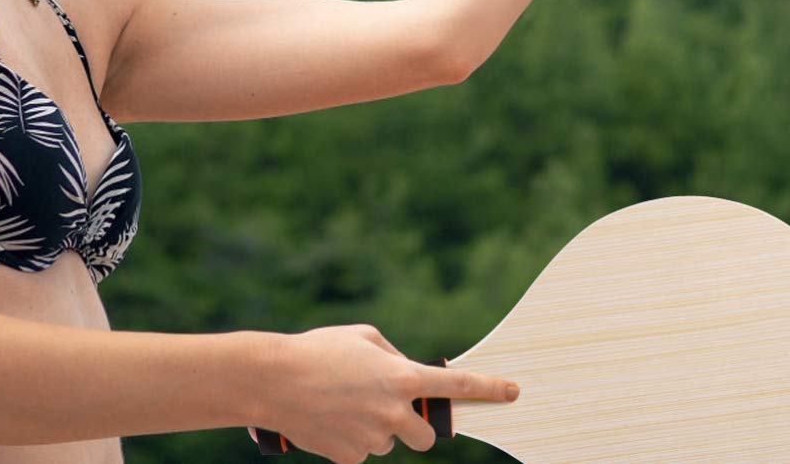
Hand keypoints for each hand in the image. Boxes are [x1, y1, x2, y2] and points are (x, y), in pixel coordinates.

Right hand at [248, 323, 517, 462]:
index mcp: (400, 376)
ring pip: (389, 442)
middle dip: (413, 426)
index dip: (488, 389)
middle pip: (424, 436)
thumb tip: (405, 375)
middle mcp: (393, 411)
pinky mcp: (350, 459)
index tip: (514, 392)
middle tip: (389, 408)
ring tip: (343, 405)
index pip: (455, 386)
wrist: (275, 381)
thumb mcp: (363, 338)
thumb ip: (392, 356)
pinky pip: (362, 452)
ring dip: (376, 428)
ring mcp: (372, 438)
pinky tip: (330, 420)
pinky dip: (351, 440)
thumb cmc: (320, 350)